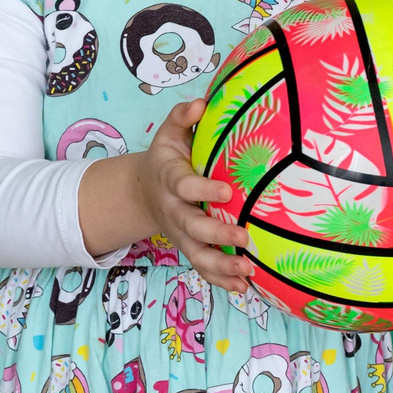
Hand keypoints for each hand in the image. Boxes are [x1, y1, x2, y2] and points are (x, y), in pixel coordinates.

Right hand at [80, 98, 251, 276]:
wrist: (144, 190)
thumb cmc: (168, 157)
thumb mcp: (170, 133)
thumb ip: (183, 117)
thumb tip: (201, 103)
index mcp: (171, 180)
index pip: (185, 186)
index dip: (204, 189)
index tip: (229, 191)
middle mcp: (175, 211)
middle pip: (193, 227)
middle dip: (218, 234)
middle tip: (245, 238)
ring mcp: (181, 234)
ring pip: (198, 255)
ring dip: (222, 266)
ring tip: (248, 272)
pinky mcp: (189, 248)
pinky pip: (203, 268)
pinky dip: (221, 280)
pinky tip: (245, 288)